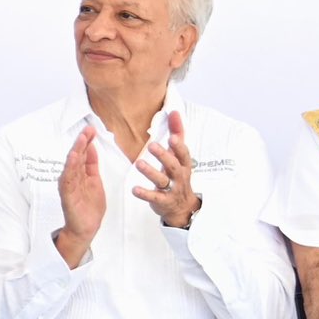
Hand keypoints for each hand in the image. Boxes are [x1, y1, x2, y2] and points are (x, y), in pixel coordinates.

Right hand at [56, 125, 105, 263]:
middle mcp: (73, 177)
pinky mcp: (67, 193)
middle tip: (87, 129)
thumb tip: (92, 148)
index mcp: (81, 174)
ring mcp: (69, 185)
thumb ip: (92, 166)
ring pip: (71, 164)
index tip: (92, 130)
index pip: (84, 154)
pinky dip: (70, 166)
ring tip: (81, 139)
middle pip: (77, 156)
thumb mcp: (96, 183)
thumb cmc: (89, 208)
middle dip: (82, 142)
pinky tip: (74, 157)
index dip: (87, 142)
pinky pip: (68, 177)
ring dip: (76, 151)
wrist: (85, 228)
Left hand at [133, 109, 198, 228]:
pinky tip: (134, 189)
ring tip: (139, 163)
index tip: (172, 137)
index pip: (184, 154)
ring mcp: (171, 189)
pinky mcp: (162, 201)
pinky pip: (154, 197)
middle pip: (173, 166)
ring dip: (151, 172)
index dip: (179, 146)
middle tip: (152, 145)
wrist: (182, 206)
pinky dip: (145, 193)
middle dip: (164, 156)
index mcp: (183, 164)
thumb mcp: (179, 156)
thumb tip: (174, 112)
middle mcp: (179, 176)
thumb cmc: (177, 175)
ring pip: (162, 180)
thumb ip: (177, 134)